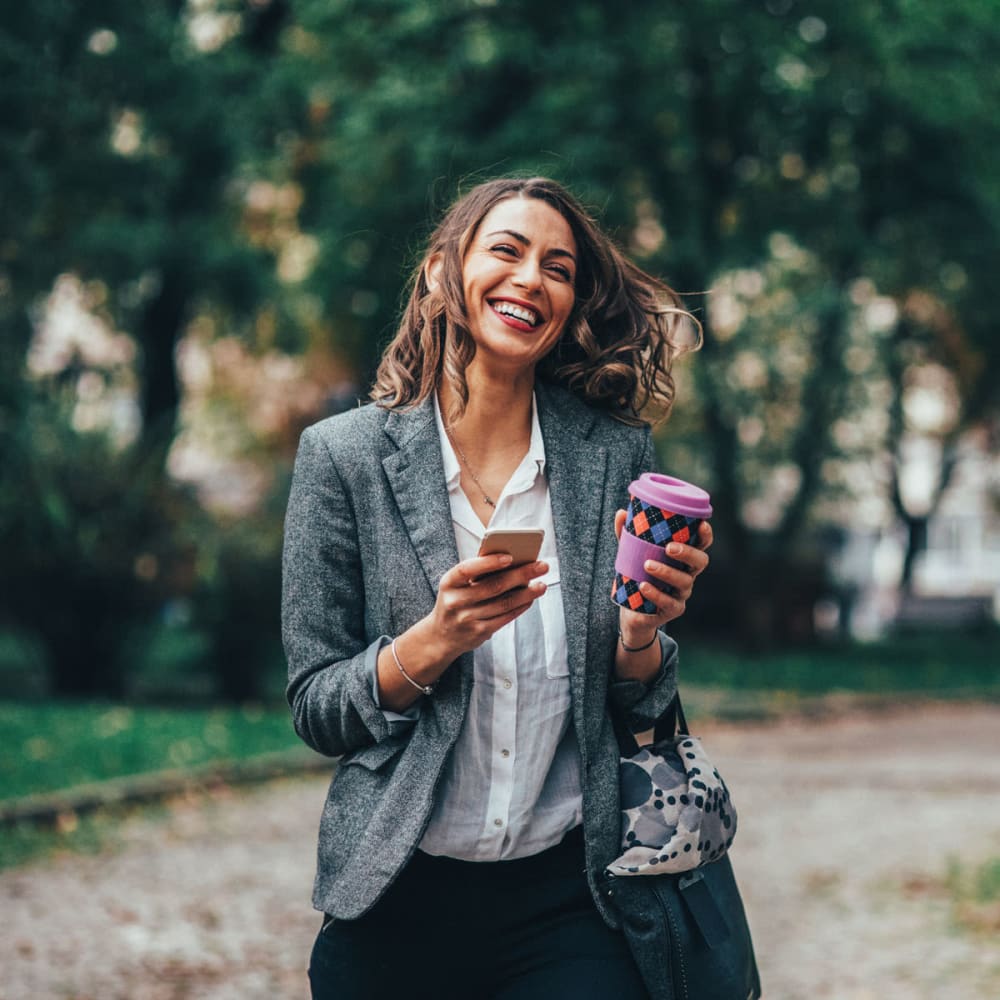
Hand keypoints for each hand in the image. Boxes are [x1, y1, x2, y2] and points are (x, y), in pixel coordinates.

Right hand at [425, 553, 548, 661]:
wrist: (441, 636)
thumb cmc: (456, 601)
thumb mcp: (457, 585)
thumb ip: (478, 573)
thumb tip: (514, 562)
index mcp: (449, 583)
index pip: (467, 569)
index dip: (488, 563)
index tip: (510, 556)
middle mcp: (455, 601)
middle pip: (493, 586)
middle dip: (521, 574)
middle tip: (542, 566)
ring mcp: (467, 619)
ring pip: (503, 603)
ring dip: (526, 593)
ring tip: (542, 584)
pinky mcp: (479, 633)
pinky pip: (505, 618)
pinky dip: (520, 607)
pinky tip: (530, 599)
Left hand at [613, 510, 711, 644]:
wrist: (631, 612)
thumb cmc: (637, 577)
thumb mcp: (631, 554)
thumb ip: (627, 535)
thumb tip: (621, 513)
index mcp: (683, 559)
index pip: (701, 545)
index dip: (706, 535)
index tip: (701, 525)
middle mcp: (687, 574)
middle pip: (700, 562)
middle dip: (688, 553)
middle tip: (669, 547)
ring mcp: (682, 593)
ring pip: (684, 581)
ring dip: (667, 572)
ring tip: (647, 565)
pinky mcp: (673, 610)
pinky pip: (669, 603)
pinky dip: (656, 594)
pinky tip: (643, 587)